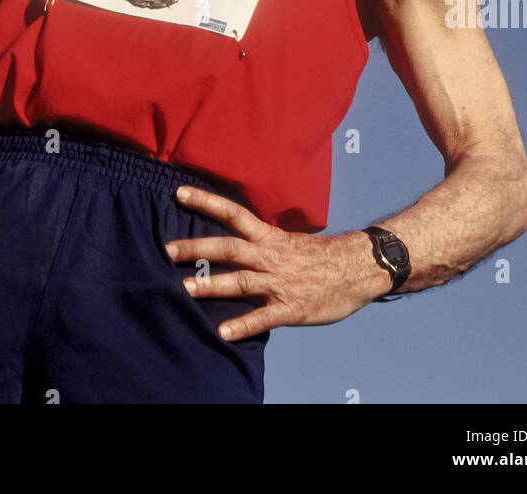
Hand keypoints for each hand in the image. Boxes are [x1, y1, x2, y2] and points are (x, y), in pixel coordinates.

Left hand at [165, 185, 382, 340]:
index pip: (233, 213)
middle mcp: (271, 256)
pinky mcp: (291, 308)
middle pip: (228, 248)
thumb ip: (263, 242)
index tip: (179, 194)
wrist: (359, 268)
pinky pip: (263, 317)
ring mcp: (280, 282)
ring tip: (184, 290)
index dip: (206, 202)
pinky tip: (223, 332)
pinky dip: (243, 324)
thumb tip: (237, 238)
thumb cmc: (323, 256)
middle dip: (196, 249)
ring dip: (211, 285)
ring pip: (240, 281)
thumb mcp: (291, 240)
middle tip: (167, 250)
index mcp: (270, 237)